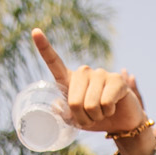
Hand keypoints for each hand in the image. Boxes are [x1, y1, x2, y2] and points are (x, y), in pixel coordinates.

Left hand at [30, 30, 155, 154]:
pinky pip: (106, 103)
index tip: (34, 31)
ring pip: (91, 105)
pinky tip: (113, 107)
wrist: (121, 122)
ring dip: (96, 117)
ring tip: (102, 113)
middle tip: (90, 119)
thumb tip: (56, 105)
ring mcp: (101, 73)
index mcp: (70, 79)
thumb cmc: (95, 119)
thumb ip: (64, 113)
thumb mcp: (76, 120)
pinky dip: (108, 112)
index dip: (44, 47)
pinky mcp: (117, 79)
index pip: (55, 62)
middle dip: (82, 119)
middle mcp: (84, 72)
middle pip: (74, 102)